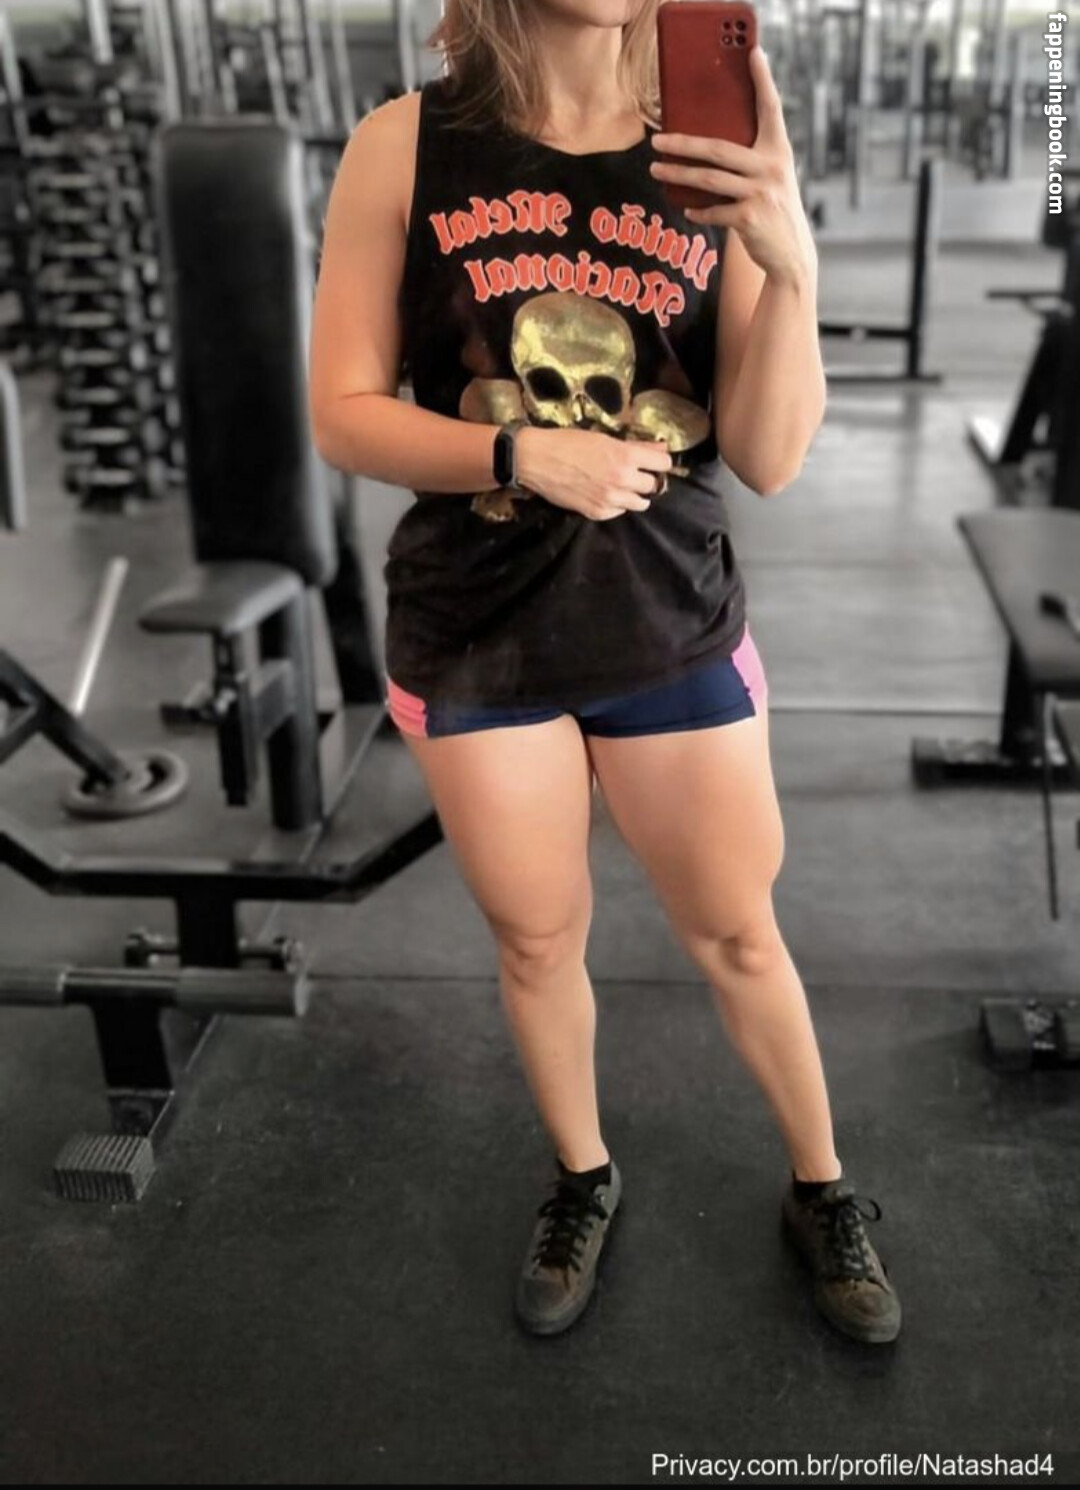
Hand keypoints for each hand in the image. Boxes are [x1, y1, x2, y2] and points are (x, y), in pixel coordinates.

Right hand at [515, 426, 671, 521]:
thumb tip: (662, 448)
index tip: (652, 462)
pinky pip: (619, 512)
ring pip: (640, 503)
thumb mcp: (605, 439)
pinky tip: (604, 494)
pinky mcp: (597, 513)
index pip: (663, 464)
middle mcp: (622, 480)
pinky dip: (616, 504)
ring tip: (620, 486)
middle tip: (633, 473)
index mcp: (626, 457)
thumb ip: (637, 447)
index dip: (659, 462)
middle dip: (645, 479)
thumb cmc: (569, 443)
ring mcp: (610, 499)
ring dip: (634, 494)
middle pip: (653, 485)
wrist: (537, 460)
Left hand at [649, 47, 815, 285]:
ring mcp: (761, 193)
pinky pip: (714, 211)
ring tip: (656, 169)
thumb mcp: (771, 178)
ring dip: (678, 175)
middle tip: (656, 140)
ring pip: (709, 180)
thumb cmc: (774, 210)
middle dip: (683, 144)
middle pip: (718, 148)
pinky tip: (687, 209)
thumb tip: (707, 146)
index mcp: (779, 151)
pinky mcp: (750, 219)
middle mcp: (772, 167)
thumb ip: (750, 159)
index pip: (771, 108)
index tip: (753, 52)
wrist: (792, 255)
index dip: (763, 79)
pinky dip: (698, 211)